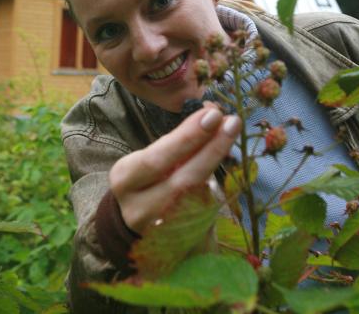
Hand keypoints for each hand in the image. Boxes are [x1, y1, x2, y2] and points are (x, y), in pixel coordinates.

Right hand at [109, 106, 240, 232]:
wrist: (136, 224)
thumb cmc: (148, 180)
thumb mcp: (149, 159)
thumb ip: (177, 142)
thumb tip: (211, 115)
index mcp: (125, 179)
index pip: (157, 158)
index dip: (187, 137)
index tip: (212, 114)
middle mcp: (139, 208)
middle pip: (181, 181)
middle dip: (210, 149)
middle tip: (232, 122)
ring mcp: (160, 231)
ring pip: (196, 200)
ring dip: (219, 168)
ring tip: (233, 137)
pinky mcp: (181, 243)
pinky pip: (206, 215)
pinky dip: (220, 188)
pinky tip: (231, 165)